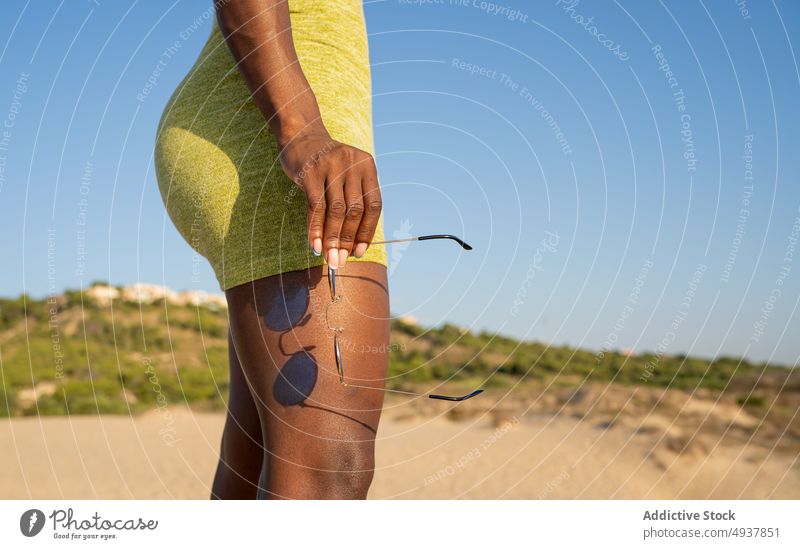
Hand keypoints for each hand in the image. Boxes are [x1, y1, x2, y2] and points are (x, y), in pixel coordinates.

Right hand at [279, 127, 381, 268]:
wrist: (301, 136)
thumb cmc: (327, 164)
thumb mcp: (347, 175)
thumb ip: (353, 201)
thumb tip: (351, 244)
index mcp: (368, 167)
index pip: (374, 205)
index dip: (367, 232)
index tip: (359, 252)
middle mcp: (353, 165)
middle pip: (355, 210)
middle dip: (347, 240)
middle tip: (340, 261)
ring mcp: (332, 167)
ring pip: (336, 211)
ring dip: (332, 238)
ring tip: (329, 258)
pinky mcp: (311, 172)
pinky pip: (315, 207)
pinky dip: (316, 229)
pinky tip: (315, 244)